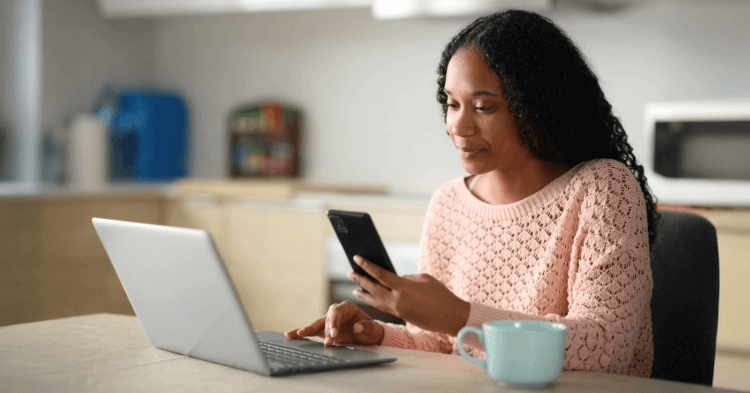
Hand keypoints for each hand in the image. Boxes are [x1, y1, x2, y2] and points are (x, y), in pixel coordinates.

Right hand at [284, 300, 384, 346]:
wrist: (369, 336)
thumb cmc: (371, 330)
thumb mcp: (372, 329)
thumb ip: (366, 327)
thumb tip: (357, 327)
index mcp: (347, 307)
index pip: (336, 311)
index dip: (333, 322)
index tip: (334, 335)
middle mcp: (336, 313)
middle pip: (325, 319)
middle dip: (323, 330)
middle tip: (327, 342)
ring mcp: (329, 322)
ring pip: (316, 325)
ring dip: (306, 331)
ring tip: (293, 335)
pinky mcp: (325, 331)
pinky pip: (312, 332)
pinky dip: (302, 334)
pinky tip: (290, 336)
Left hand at [348, 255, 469, 335]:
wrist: (450, 316)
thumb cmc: (440, 294)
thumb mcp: (423, 279)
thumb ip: (406, 278)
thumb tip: (394, 280)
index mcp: (403, 287)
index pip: (379, 274)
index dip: (366, 266)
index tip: (357, 258)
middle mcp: (397, 300)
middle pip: (373, 289)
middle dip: (360, 280)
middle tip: (350, 273)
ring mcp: (398, 310)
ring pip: (375, 301)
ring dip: (364, 294)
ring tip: (355, 288)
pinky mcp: (401, 316)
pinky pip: (383, 308)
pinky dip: (374, 302)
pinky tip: (370, 298)